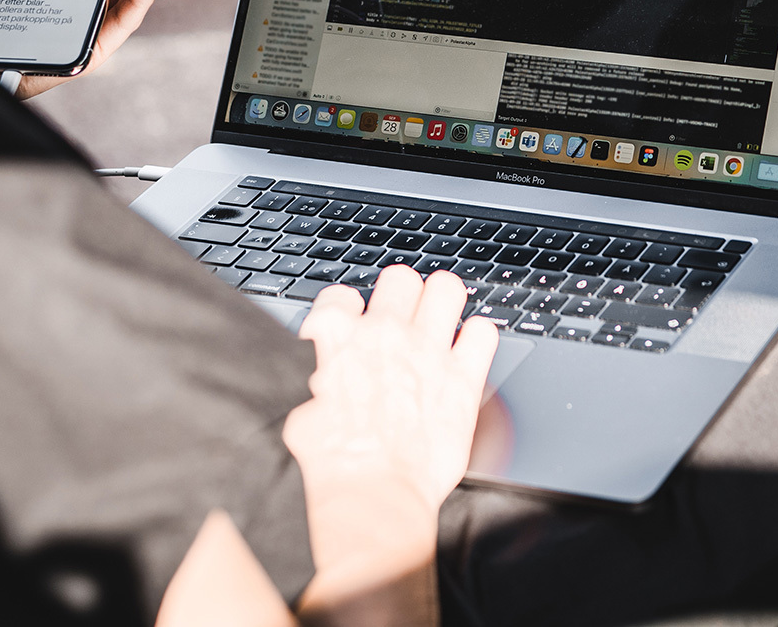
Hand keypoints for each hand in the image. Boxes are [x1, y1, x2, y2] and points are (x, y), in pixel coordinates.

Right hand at [285, 268, 497, 626]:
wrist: (366, 499)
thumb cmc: (326, 465)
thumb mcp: (295, 409)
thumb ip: (310, 374)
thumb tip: (311, 371)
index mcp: (335, 336)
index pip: (342, 294)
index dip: (349, 312)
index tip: (353, 328)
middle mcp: (383, 333)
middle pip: (399, 278)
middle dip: (401, 295)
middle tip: (402, 320)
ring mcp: (427, 351)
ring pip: (446, 288)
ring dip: (443, 302)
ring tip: (440, 321)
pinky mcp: (463, 379)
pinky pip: (483, 332)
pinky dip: (477, 339)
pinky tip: (468, 352)